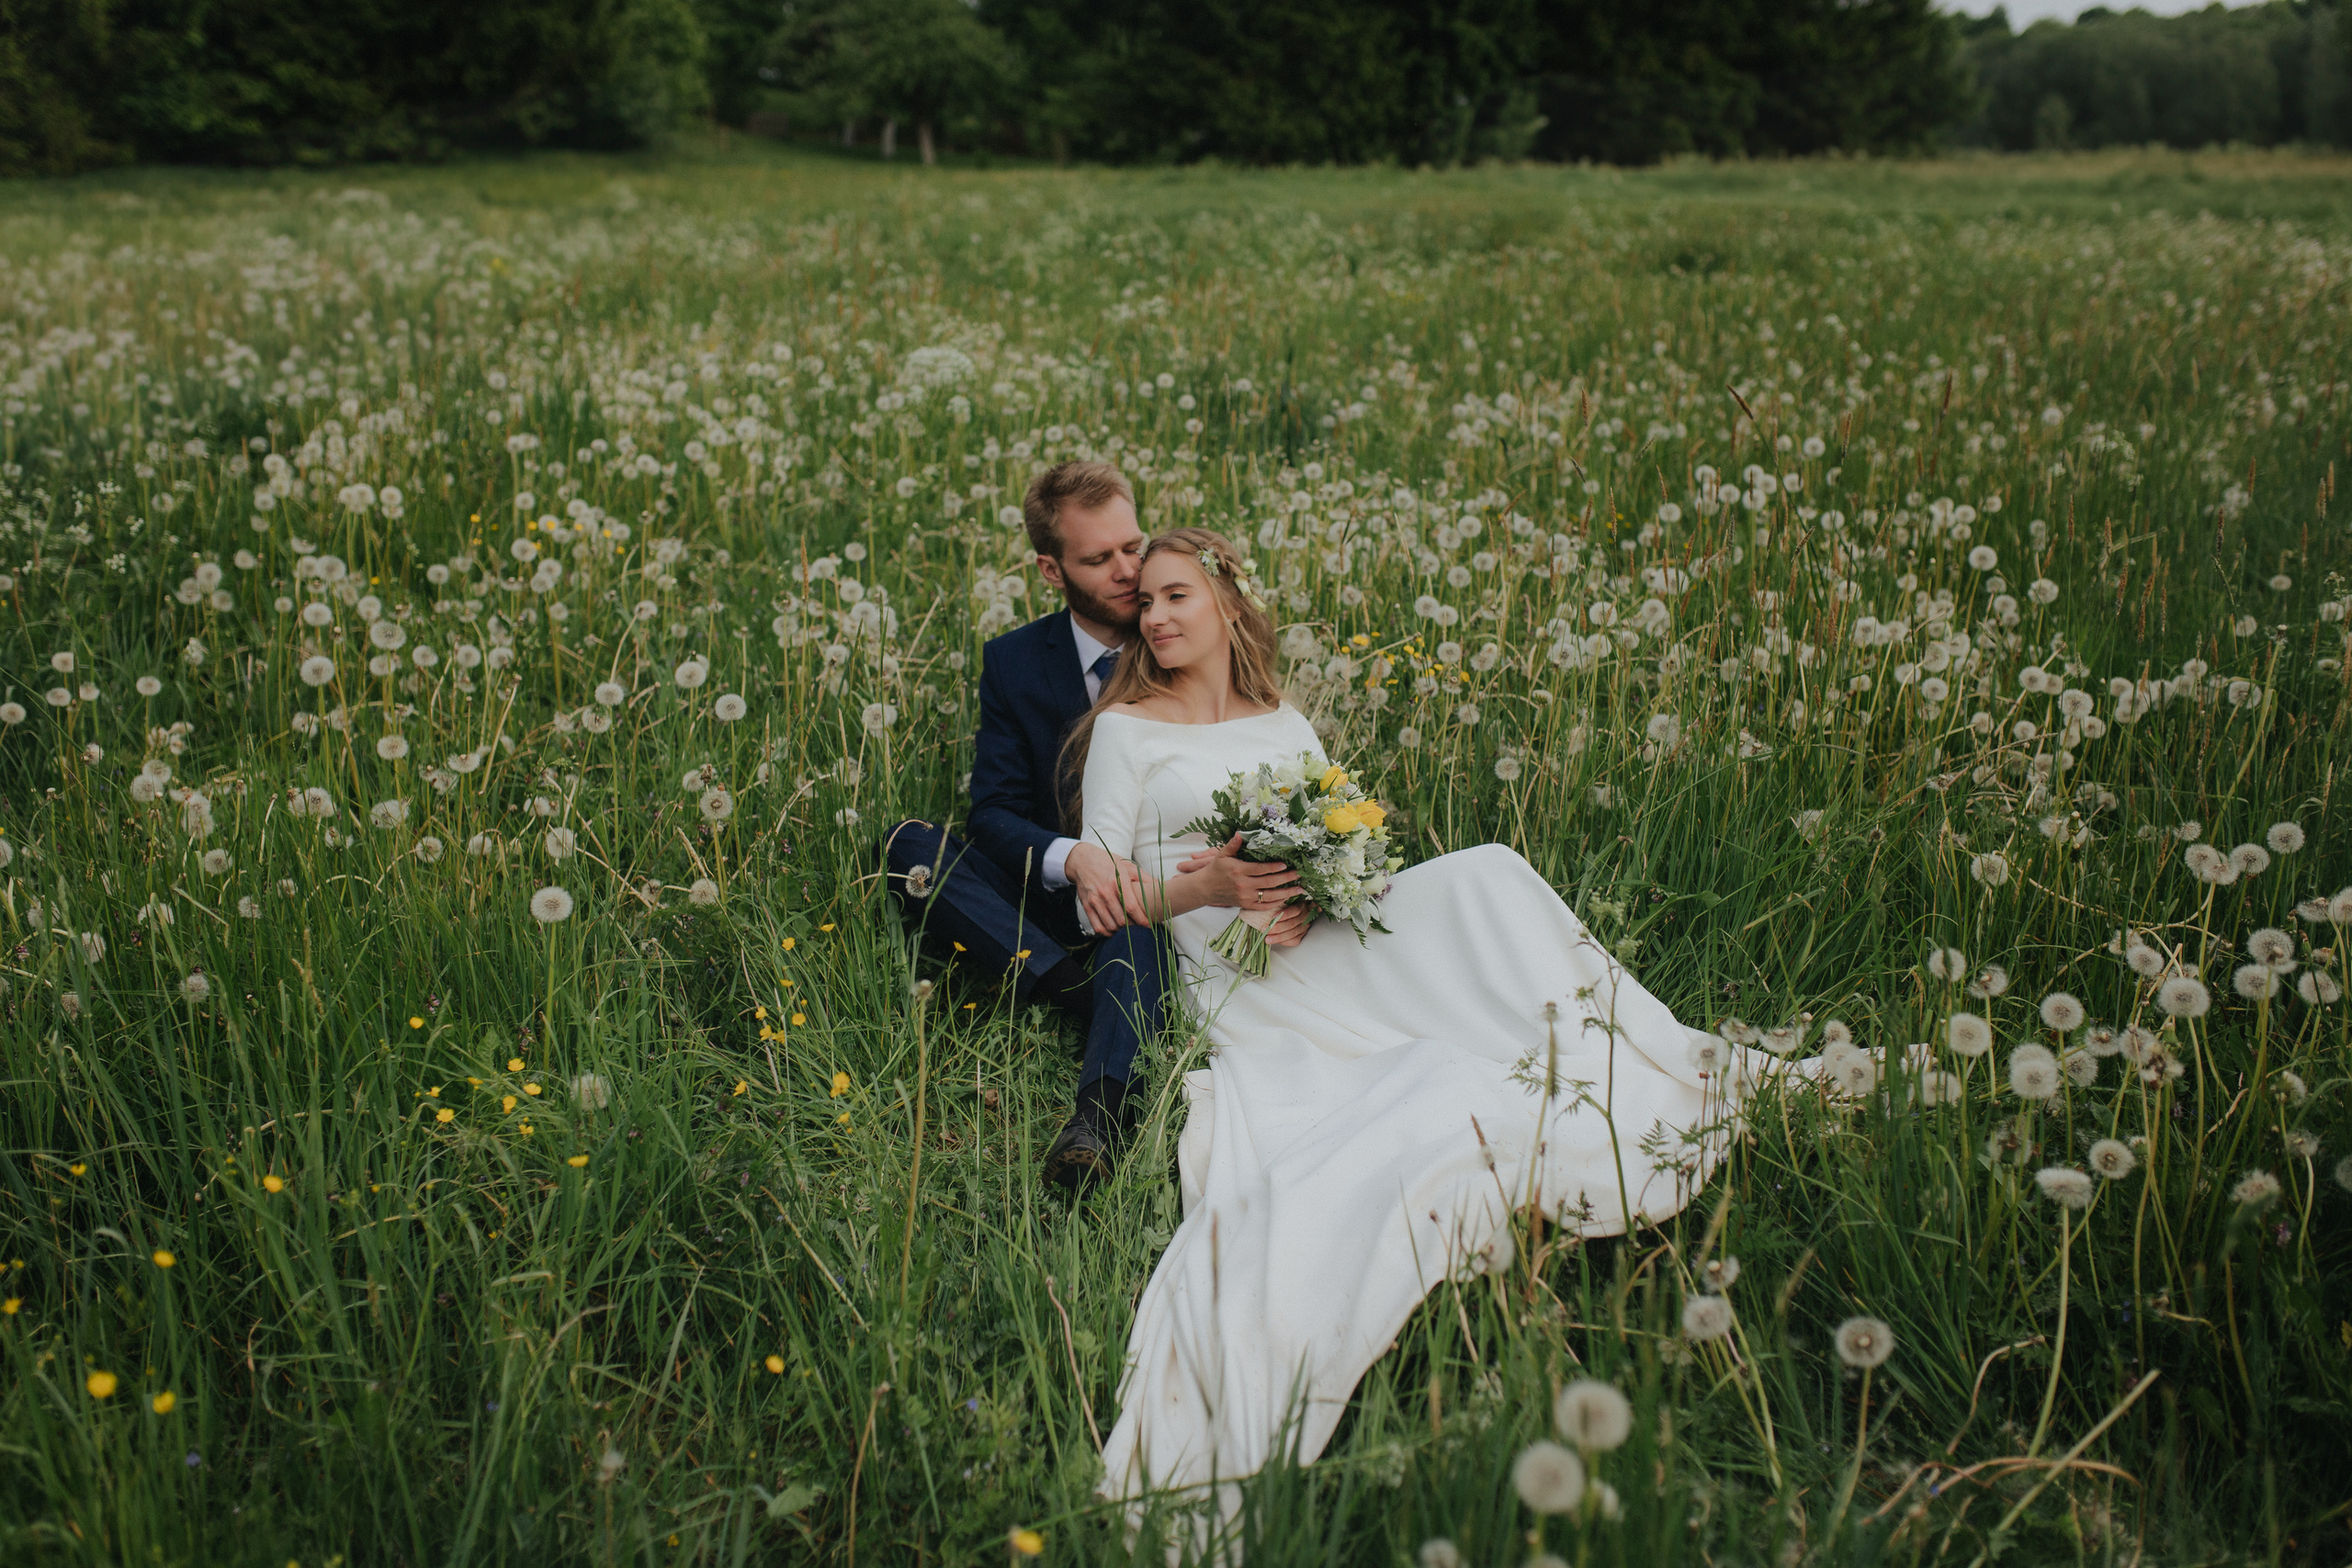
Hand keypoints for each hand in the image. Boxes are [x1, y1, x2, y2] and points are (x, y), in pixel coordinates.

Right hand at [1067, 841, 1152, 932]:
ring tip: (1129, 929)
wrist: (1083, 860)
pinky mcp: (1087, 906)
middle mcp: (1105, 892)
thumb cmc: (1109, 863)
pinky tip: (1114, 930)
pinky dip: (1107, 932)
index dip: (1141, 919)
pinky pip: (1097, 926)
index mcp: (1118, 881)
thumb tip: (1161, 889)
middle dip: (1133, 927)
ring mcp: (1095, 900)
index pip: (1131, 907)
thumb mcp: (1128, 865)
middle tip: (1140, 927)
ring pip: (1110, 925)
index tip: (1149, 925)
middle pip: (1121, 919)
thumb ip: (1145, 878)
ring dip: (1121, 931)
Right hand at [1173, 832, 1300, 910]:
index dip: (1274, 868)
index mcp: (1239, 871)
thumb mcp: (1222, 854)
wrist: (1205, 888)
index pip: (1260, 869)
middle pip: (1269, 883)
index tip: (1286, 865)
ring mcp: (1245, 897)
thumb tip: (1241, 832)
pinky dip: (1276, 904)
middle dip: (1286, 879)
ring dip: (1286, 893)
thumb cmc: (1215, 869)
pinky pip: (1263, 906)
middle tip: (1299, 875)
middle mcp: (1243, 885)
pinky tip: (1286, 899)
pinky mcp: (1245, 905)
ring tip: (1299, 889)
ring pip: (1269, 897)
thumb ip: (1233, 844)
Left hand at [1265, 901, 1312, 947]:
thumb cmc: (1286, 908)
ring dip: (1278, 937)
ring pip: (1292, 934)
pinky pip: (1294, 941)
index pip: (1295, 910)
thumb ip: (1278, 905)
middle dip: (1277, 928)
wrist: (1294, 915)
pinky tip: (1275, 941)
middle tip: (1265, 930)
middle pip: (1291, 924)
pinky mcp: (1301, 936)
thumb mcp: (1285, 903)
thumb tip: (1264, 909)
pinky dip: (1283, 941)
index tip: (1272, 917)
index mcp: (1301, 906)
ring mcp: (1304, 927)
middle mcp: (1305, 917)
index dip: (1284, 914)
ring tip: (1267, 939)